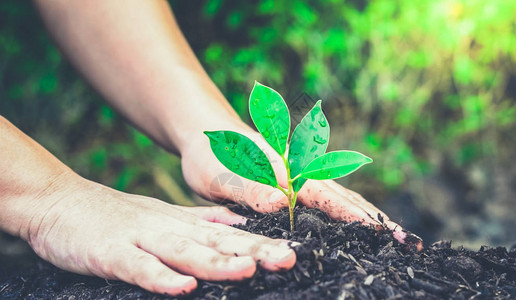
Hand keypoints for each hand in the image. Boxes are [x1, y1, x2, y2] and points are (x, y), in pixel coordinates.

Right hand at [23, 173, 295, 295]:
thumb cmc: (118, 215)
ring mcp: (140, 238)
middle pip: (216, 242)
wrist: (61, 201)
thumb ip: (201, 222)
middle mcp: (168, 228)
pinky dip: (161, 277)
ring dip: (216, 262)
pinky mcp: (112, 253)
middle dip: (253, 252)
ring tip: (247, 270)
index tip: (294, 252)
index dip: (261, 243)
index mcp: (182, 223)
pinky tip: (183, 287)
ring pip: (184, 251)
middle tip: (288, 259)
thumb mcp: (165, 215)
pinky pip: (139, 267)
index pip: (229, 235)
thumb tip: (237, 225)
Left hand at [181, 124, 420, 246]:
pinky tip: (358, 227)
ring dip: (369, 218)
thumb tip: (279, 203)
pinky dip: (349, 213)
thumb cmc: (211, 156)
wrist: (206, 135)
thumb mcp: (222, 175)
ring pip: (342, 199)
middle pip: (346, 198)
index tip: (386, 233)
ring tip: (396, 237)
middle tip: (409, 243)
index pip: (328, 197)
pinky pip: (327, 201)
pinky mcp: (296, 185)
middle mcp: (301, 173)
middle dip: (376, 220)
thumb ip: (249, 188)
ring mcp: (301, 178)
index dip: (357, 217)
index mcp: (288, 172)